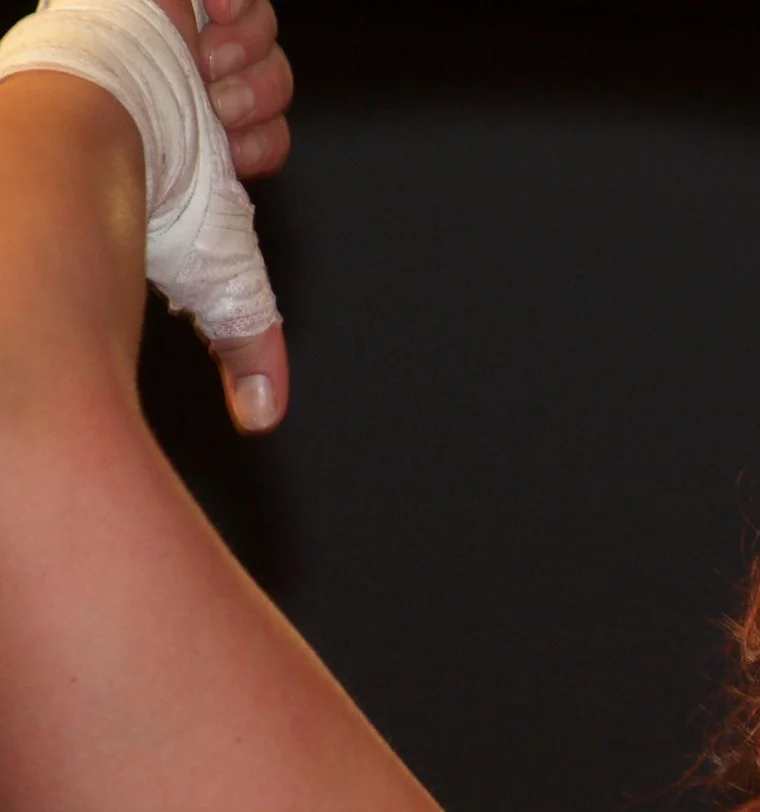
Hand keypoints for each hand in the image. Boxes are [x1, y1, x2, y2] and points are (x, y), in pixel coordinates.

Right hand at [150, 0, 292, 428]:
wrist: (87, 125)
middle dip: (255, 108)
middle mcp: (190, 92)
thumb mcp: (214, 279)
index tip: (226, 158)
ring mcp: (178, 42)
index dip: (263, 144)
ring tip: (203, 80)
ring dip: (245, 67)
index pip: (268, 135)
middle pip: (270, 84)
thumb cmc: (126, 200)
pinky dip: (235, 11)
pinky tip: (203, 35)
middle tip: (216, 121)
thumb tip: (266, 419)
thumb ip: (247, 342)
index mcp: (201, 145)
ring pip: (262, 41)